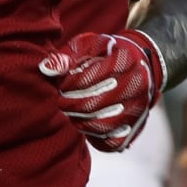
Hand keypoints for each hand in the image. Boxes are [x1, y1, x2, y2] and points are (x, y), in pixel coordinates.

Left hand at [39, 29, 166, 152]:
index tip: (62, 85)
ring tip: (69, 113)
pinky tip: (83, 125)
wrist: (136, 66)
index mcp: (126, 58)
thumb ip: (66, 56)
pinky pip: (114, 141)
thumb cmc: (103, 54)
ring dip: (80, 121)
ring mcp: (139, 106)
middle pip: (96, 102)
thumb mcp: (85, 46)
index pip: (93, 76)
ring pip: (103, 124)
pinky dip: (95, 137)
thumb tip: (47, 69)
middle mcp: (138, 83)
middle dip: (71, 104)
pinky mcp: (136, 125)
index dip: (72, 83)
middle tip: (61, 102)